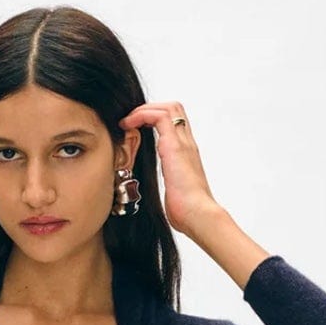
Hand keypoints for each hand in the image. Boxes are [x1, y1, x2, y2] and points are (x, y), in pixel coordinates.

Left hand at [116, 101, 221, 236]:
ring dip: (144, 109)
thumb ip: (171, 184)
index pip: (175, 123)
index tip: (136, 128)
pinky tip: (128, 125)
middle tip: (131, 120)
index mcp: (187, 154)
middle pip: (173, 108)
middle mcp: (187, 144)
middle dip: (150, 108)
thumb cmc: (187, 212)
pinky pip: (159, 116)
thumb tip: (168, 193)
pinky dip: (141, 115)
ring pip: (167, 108)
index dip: (155, 118)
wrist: (198, 216)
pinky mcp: (174, 146)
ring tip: (127, 121)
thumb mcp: (176, 193)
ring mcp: (182, 143)